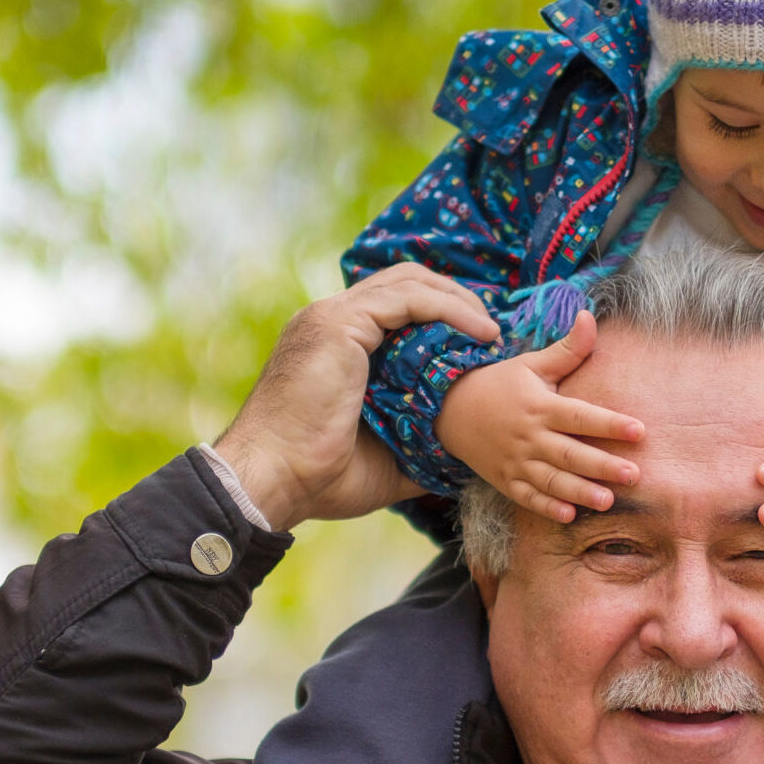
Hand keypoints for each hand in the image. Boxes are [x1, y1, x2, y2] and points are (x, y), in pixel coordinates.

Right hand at [214, 263, 498, 532]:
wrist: (272, 481)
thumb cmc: (318, 478)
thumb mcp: (385, 457)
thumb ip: (418, 445)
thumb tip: (460, 457)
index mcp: (336, 345)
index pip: (397, 305)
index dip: (443, 314)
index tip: (481, 344)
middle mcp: (330, 320)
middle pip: (406, 281)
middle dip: (456, 299)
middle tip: (491, 333)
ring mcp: (331, 317)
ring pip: (411, 281)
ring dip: (459, 301)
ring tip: (491, 332)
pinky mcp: (338, 323)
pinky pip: (408, 298)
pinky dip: (450, 309)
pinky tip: (481, 334)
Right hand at [435, 311, 645, 522]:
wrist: (450, 409)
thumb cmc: (501, 384)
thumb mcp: (532, 364)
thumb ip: (567, 349)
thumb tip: (589, 316)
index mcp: (541, 406)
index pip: (580, 416)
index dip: (609, 423)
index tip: (639, 430)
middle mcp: (530, 437)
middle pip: (571, 453)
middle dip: (603, 465)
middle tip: (635, 475)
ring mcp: (516, 462)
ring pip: (552, 481)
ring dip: (580, 492)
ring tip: (608, 501)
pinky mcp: (505, 480)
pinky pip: (527, 497)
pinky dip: (546, 507)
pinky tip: (569, 515)